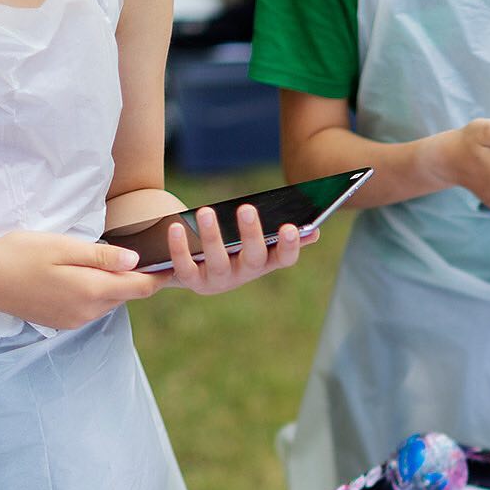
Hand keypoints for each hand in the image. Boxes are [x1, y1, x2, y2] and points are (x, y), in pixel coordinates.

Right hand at [0, 231, 164, 329]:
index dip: (158, 277)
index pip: (140, 288)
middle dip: (136, 279)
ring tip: (105, 264)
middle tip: (143, 258)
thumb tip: (135, 261)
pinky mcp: (66, 322)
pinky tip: (80, 277)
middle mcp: (90, 311)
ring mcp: (77, 320)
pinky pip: (92, 308)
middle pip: (126, 295)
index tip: (172, 266)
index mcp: (93, 290)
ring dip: (113, 285)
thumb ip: (101, 256)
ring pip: (110, 301)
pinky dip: (95, 293)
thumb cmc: (18, 255)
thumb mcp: (61, 246)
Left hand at [165, 203, 316, 293]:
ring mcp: (218, 281)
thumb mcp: (251, 239)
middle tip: (247, 208)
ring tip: (206, 212)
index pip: (284, 258)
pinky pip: (185, 267)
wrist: (189, 264)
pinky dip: (179, 248)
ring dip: (213, 237)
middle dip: (251, 235)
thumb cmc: (227, 244)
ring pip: (218, 263)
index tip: (291, 227)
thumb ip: (277, 235)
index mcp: (264, 262)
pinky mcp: (192, 281)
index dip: (289, 246)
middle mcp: (244, 275)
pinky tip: (177, 227)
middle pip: (253, 259)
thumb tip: (313, 231)